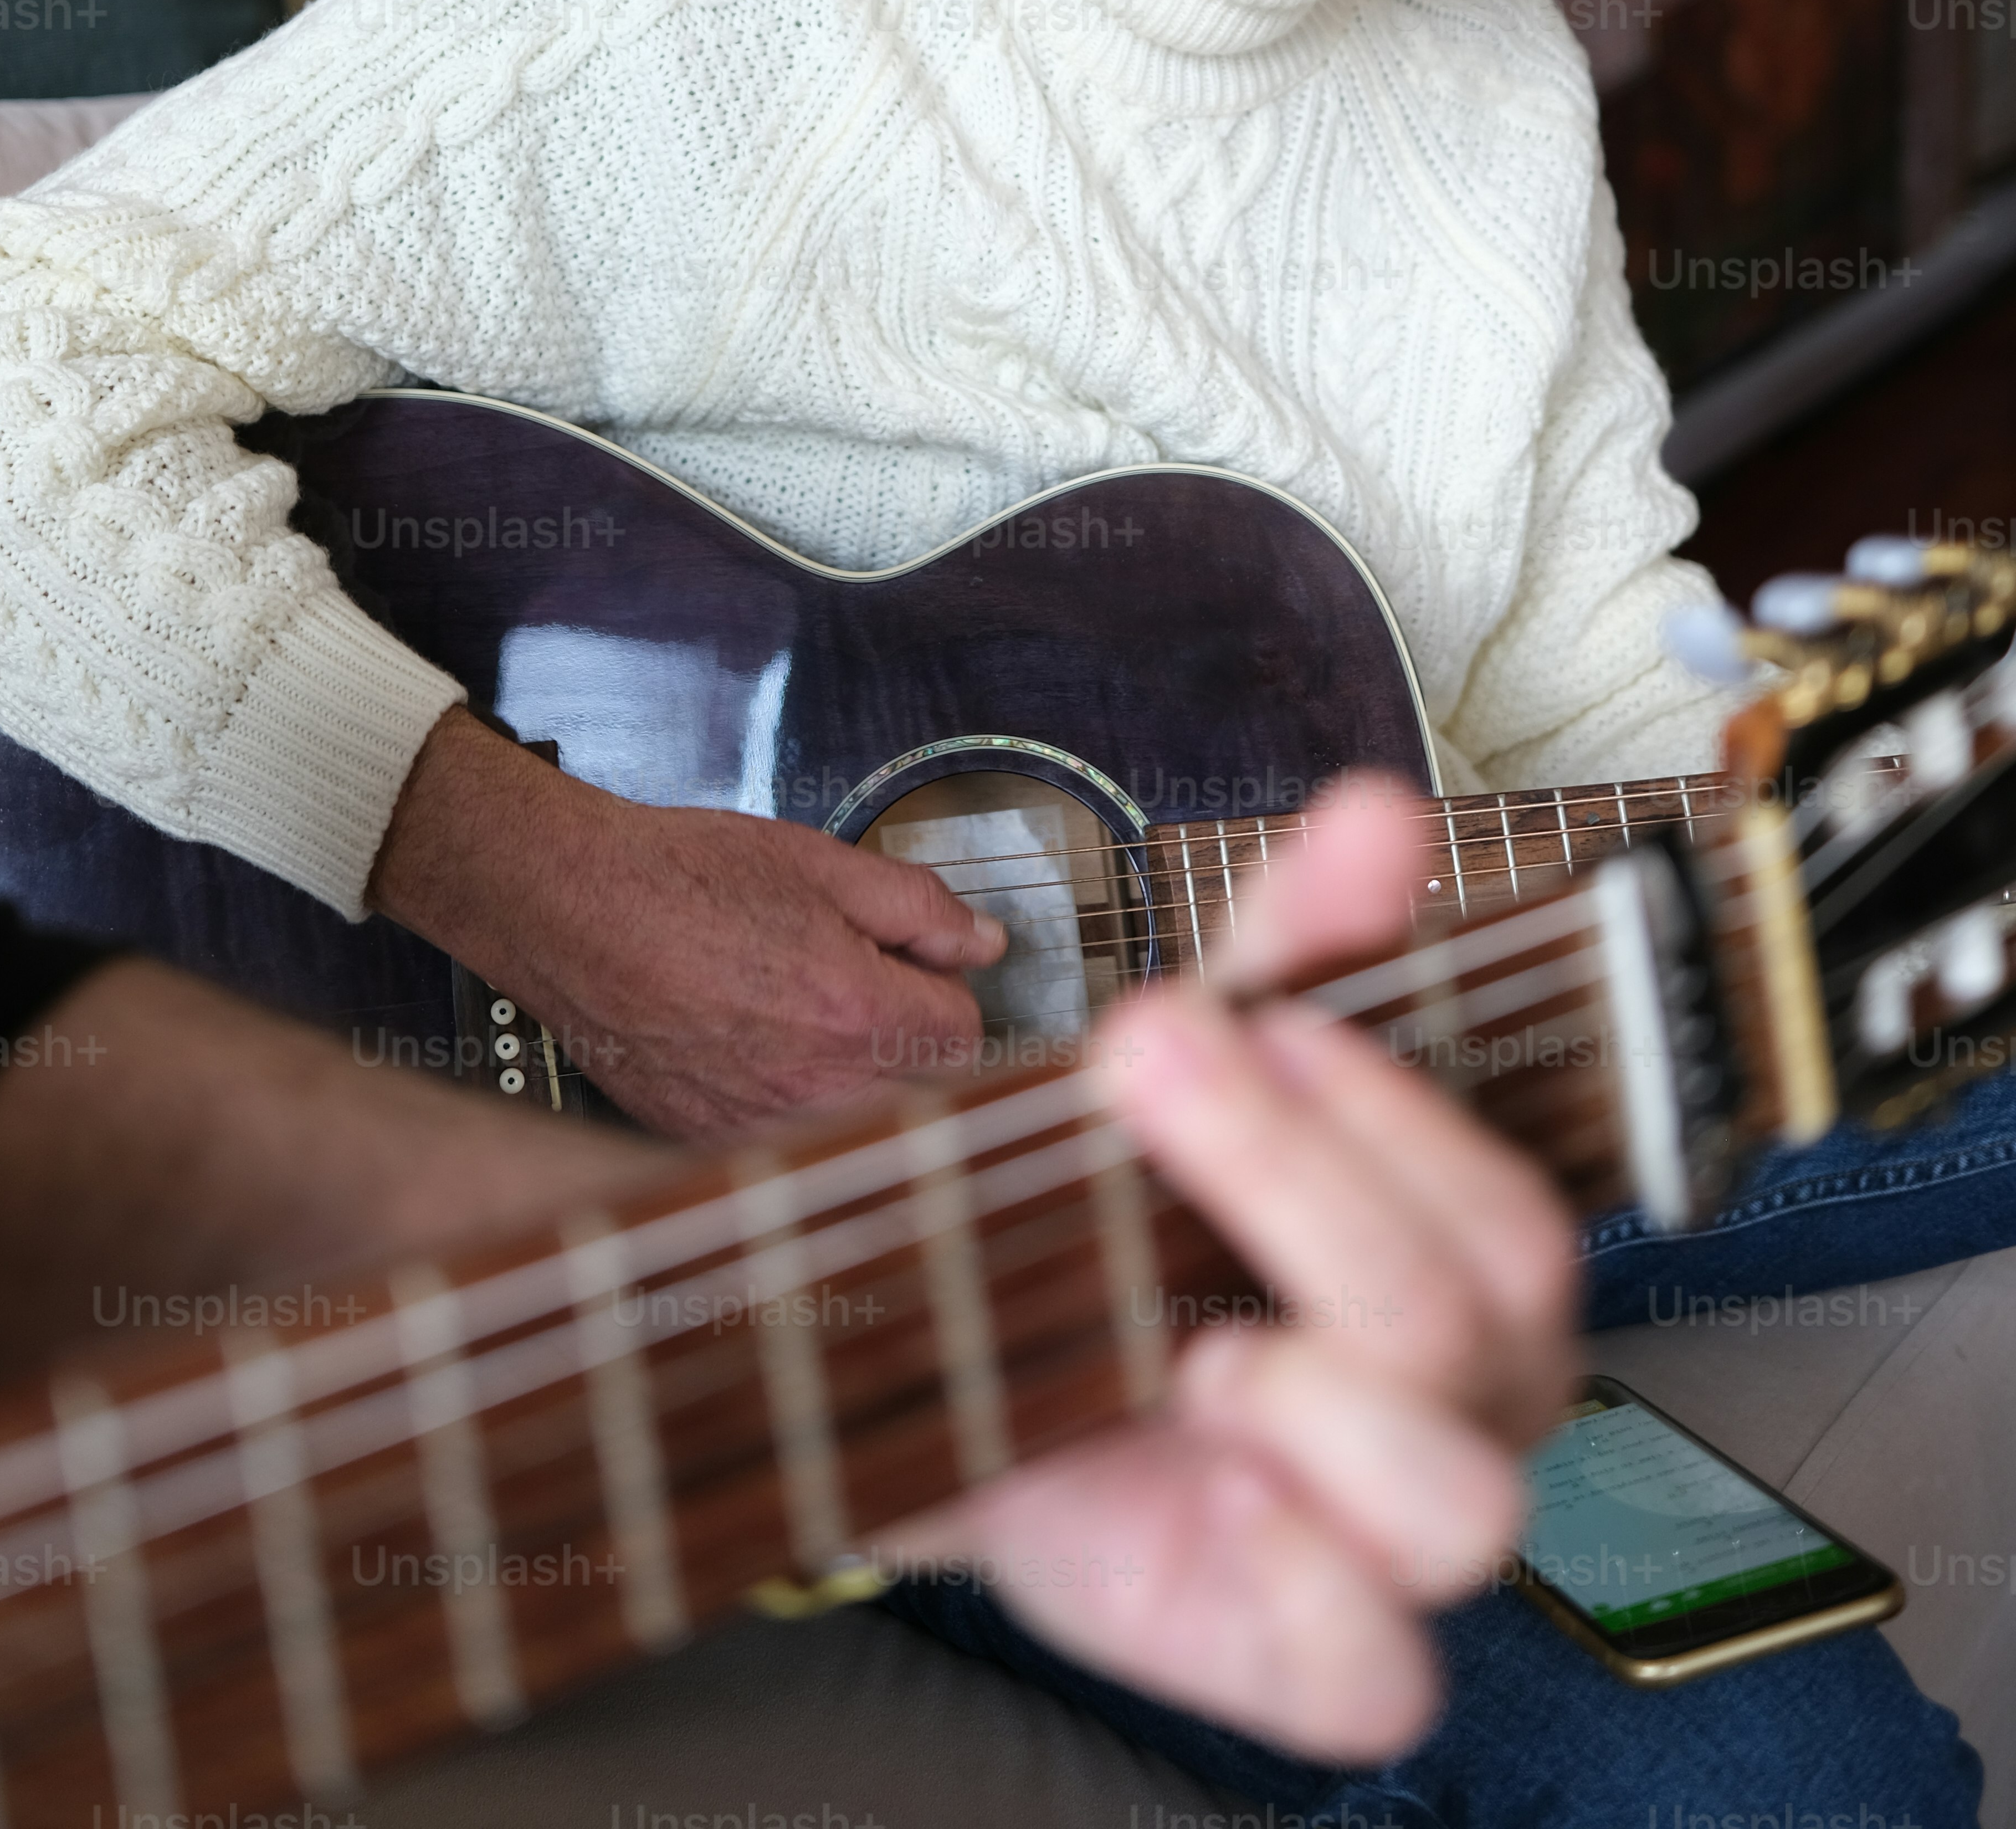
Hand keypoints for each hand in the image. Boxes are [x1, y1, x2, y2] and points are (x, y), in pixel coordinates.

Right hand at [369, 708, 1004, 1135]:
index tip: (914, 967)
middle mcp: (815, 1089)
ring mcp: (758, 1127)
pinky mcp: (709, 1142)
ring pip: (857, 1125)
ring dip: (852, 1081)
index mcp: (857, 1013)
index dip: (943, 990)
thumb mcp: (818, 860)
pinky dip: (789, 1107)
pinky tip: (754, 1050)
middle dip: (909, 1042)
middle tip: (859, 986)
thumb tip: (982, 944)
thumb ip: (917, 906)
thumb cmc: (681, 876)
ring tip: (797, 1014)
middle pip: (920, 1093)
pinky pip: (786, 1142)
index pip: (964, 1036)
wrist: (568, 908)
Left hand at [888, 780, 1578, 1765]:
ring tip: (1191, 1342)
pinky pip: (1378, 1676)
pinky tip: (1211, 1475)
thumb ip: (1302, 937)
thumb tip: (1381, 814)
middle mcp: (1467, 1408)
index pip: (1517, 1209)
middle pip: (1476, 1320)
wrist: (973, 1346)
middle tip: (1152, 1071)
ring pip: (1460, 1505)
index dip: (1403, 1117)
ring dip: (1322, 1398)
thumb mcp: (1207, 1053)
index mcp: (1474, 1266)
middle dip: (1303, 1183)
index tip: (1266, 1016)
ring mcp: (1387, 1542)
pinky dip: (1304, 1586)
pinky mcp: (1301, 1654)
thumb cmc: (1135, 1202)